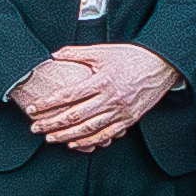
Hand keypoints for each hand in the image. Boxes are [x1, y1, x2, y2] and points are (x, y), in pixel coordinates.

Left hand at [26, 42, 169, 152]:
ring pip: (88, 128)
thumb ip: (78, 53)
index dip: (48, 103)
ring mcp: (120, 111)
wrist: (162, 65)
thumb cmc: (133, 56)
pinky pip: (106, 134)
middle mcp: (110, 98)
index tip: (33, 108)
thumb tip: (56, 54)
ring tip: (51, 138)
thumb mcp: (104, 51)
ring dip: (67, 136)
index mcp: (102, 80)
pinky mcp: (128, 119)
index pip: (68, 95)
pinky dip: (89, 141)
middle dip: (52, 124)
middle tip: (35, 128)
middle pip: (75, 115)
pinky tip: (76, 143)